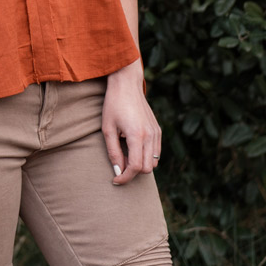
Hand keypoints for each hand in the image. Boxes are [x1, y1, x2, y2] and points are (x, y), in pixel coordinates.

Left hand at [102, 62, 161, 185]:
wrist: (127, 85)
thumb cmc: (113, 105)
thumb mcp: (107, 129)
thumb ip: (113, 152)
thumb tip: (118, 172)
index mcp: (137, 135)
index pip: (136, 167)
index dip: (125, 177)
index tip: (115, 180)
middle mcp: (150, 135)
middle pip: (147, 169)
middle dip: (133, 173)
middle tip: (119, 168)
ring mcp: (156, 133)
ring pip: (154, 163)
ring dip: (141, 165)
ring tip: (125, 157)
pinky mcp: (158, 130)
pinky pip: (156, 152)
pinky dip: (146, 157)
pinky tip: (134, 149)